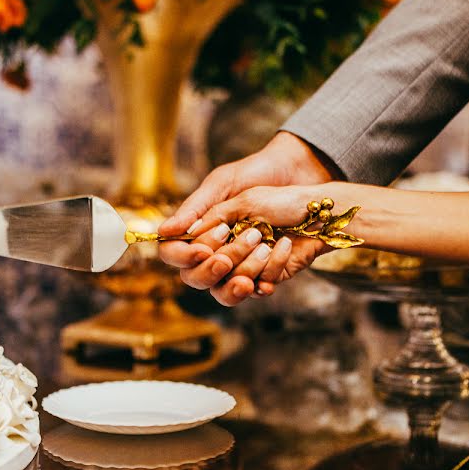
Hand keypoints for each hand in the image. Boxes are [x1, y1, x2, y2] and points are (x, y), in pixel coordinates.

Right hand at [168, 185, 339, 305]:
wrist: (304, 183)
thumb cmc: (259, 176)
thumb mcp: (224, 184)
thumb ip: (196, 209)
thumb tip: (164, 231)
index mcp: (199, 231)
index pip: (174, 255)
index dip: (185, 256)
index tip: (205, 250)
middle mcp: (215, 253)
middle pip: (196, 279)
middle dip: (215, 267)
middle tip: (240, 241)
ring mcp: (240, 267)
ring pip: (225, 292)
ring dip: (244, 271)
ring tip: (265, 245)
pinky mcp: (266, 275)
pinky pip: (259, 288)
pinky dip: (269, 274)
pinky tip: (280, 250)